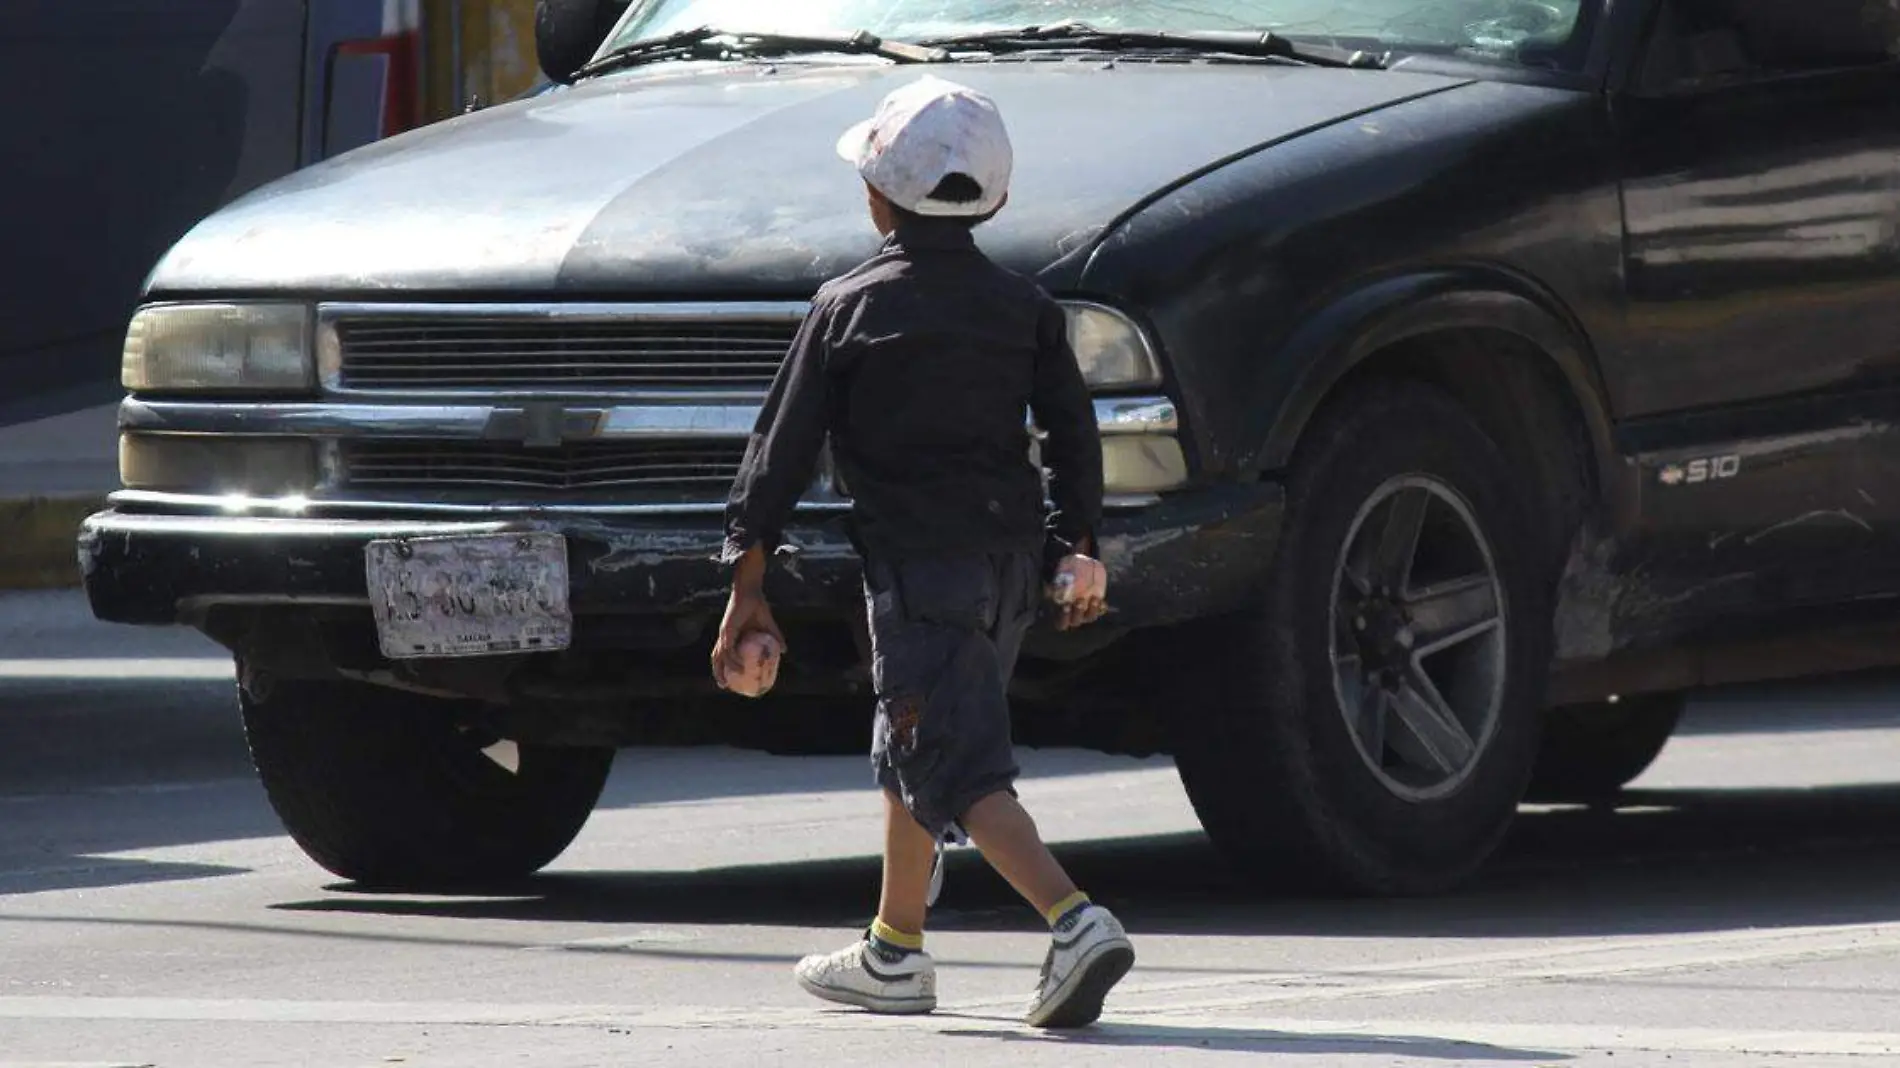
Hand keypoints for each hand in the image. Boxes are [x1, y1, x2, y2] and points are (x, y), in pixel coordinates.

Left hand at [712, 547, 785, 690]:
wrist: (750, 590)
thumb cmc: (756, 605)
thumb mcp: (768, 625)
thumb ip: (775, 637)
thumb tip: (784, 651)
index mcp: (731, 635)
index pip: (723, 654)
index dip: (724, 666)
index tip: (729, 679)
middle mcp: (724, 636)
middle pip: (716, 657)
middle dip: (718, 672)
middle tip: (725, 686)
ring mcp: (724, 633)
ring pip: (718, 656)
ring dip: (722, 669)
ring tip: (728, 682)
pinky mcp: (727, 630)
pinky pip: (728, 649)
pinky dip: (732, 659)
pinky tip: (739, 668)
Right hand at [1046, 553, 1107, 630]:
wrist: (1075, 569)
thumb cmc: (1062, 578)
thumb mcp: (1055, 582)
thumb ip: (1052, 587)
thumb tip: (1049, 589)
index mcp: (1061, 614)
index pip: (1061, 623)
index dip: (1064, 617)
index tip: (1065, 605)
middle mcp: (1074, 616)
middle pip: (1076, 621)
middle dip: (1078, 612)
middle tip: (1080, 601)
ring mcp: (1086, 613)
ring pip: (1090, 617)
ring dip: (1092, 610)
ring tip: (1094, 599)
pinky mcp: (1096, 607)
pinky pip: (1101, 611)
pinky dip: (1102, 607)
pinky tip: (1102, 602)